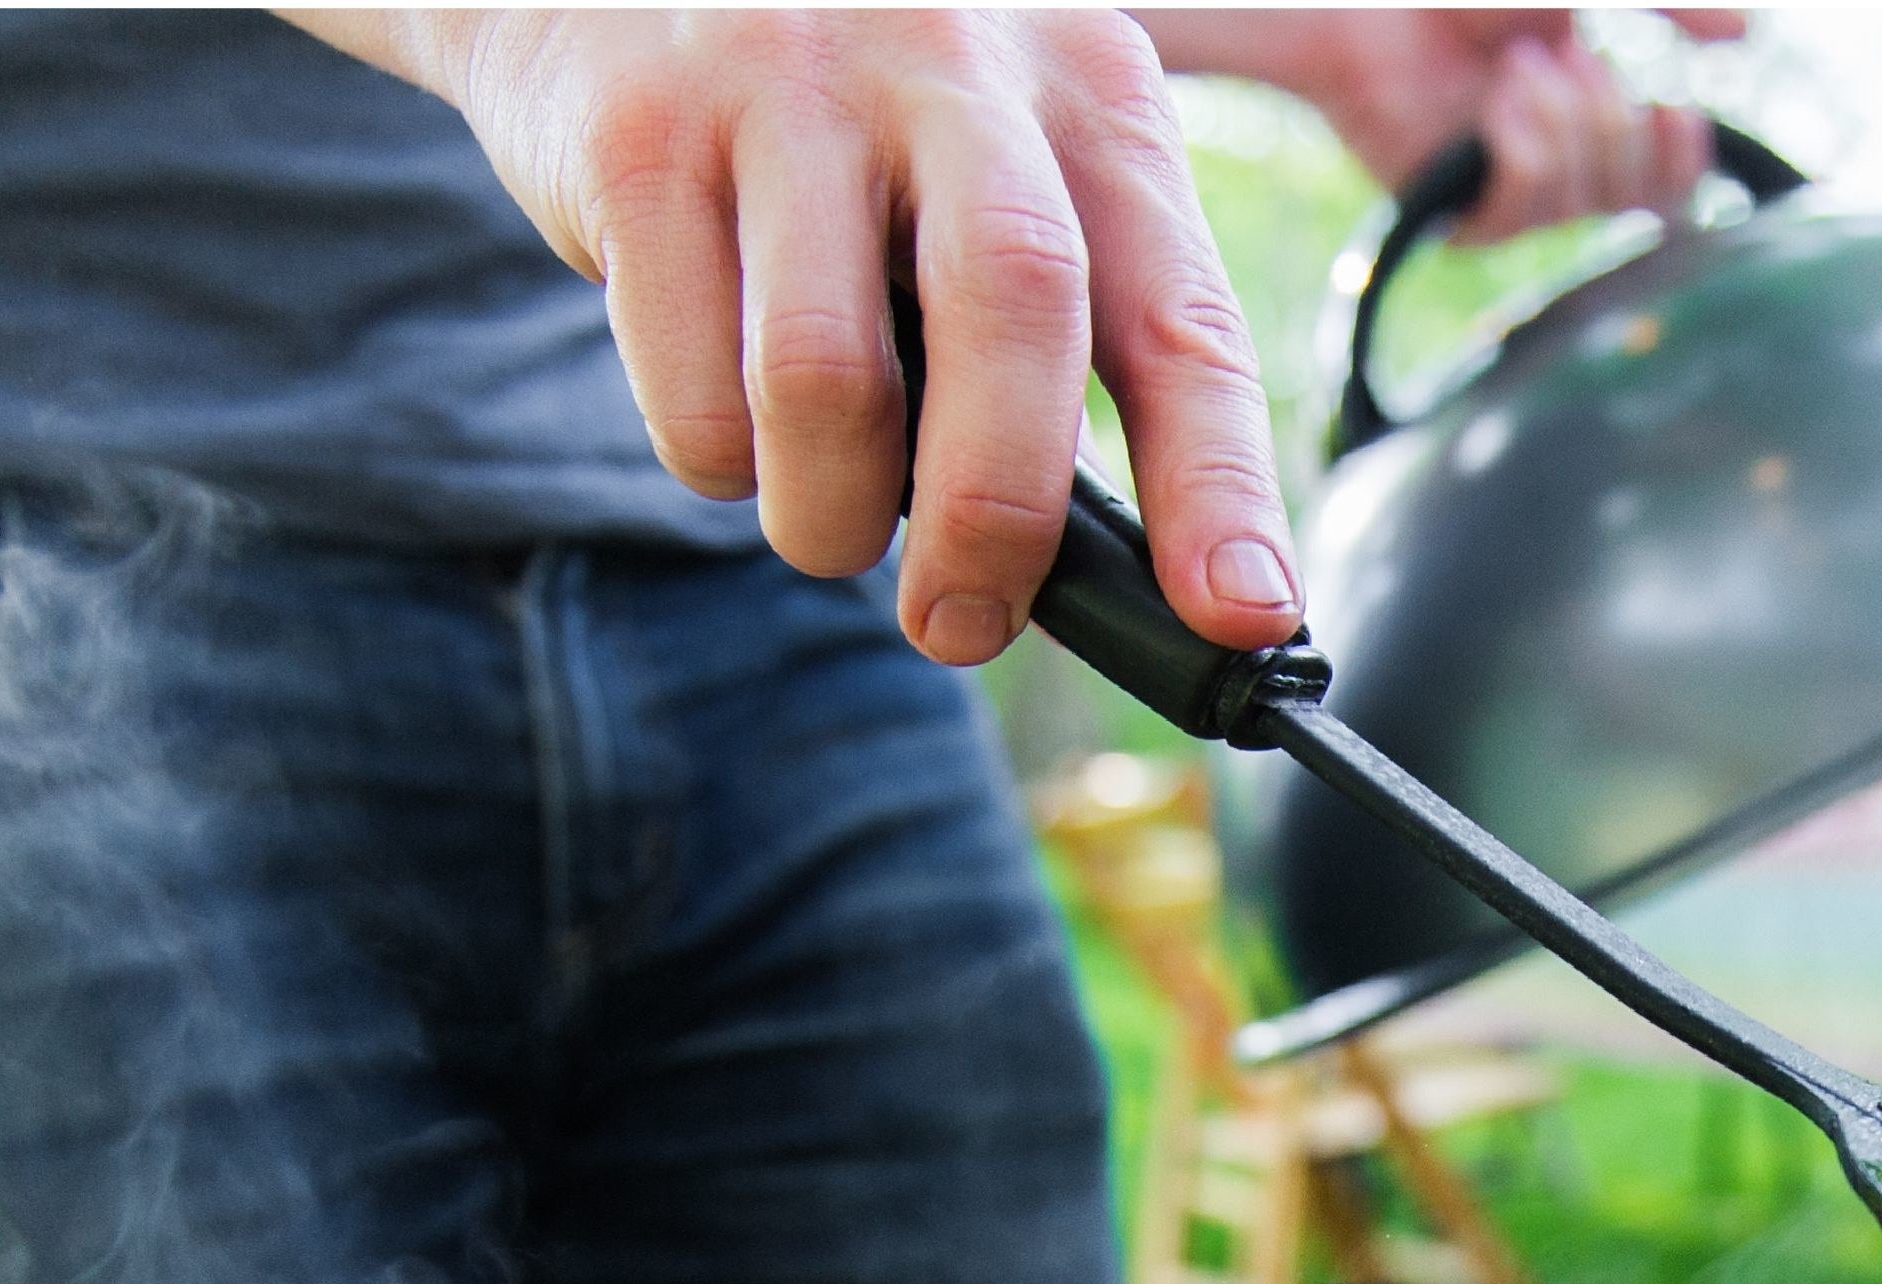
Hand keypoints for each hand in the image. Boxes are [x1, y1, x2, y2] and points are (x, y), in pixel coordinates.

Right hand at [289, 11, 1298, 665]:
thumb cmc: (860, 118)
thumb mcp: (1008, 162)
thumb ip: (1081, 331)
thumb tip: (1149, 578)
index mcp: (1088, 91)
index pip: (1184, 315)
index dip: (1219, 485)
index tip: (1240, 621)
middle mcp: (955, 62)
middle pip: (1016, 314)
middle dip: (1001, 518)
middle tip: (963, 623)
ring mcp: (788, 84)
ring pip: (828, 381)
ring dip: (831, 516)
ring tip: (827, 514)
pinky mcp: (641, 138)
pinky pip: (696, 389)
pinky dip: (718, 462)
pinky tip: (730, 415)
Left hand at [1143, 11, 1742, 242]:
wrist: (1374, 9)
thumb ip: (1668, 6)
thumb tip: (1745, 37)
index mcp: (1595, 123)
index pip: (1670, 181)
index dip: (1682, 157)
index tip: (1676, 110)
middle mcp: (1561, 171)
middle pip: (1638, 193)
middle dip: (1608, 114)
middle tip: (1553, 60)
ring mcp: (1512, 198)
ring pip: (1584, 196)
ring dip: (1559, 114)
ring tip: (1511, 70)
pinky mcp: (1462, 217)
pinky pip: (1527, 204)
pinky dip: (1522, 143)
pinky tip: (1496, 106)